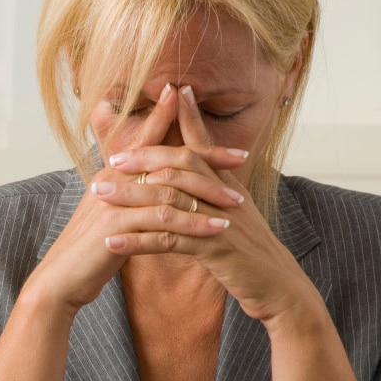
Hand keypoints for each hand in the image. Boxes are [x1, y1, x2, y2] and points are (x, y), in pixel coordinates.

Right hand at [20, 84, 246, 313]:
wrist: (60, 278)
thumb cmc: (89, 250)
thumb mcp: (114, 216)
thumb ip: (133, 197)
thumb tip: (158, 189)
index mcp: (113, 173)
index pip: (153, 143)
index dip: (185, 130)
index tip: (213, 123)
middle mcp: (113, 178)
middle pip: (167, 158)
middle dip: (207, 157)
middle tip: (242, 158)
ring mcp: (113, 199)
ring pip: (169, 188)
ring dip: (206, 194)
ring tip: (237, 202)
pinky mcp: (115, 224)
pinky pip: (163, 219)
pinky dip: (193, 222)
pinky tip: (217, 229)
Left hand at [103, 85, 316, 321]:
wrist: (280, 289)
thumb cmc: (251, 255)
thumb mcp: (233, 216)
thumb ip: (213, 192)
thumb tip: (192, 176)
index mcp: (228, 187)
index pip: (204, 146)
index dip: (189, 118)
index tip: (171, 92)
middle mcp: (225, 197)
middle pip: (181, 165)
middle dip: (144, 158)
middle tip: (112, 159)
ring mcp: (219, 221)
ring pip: (169, 200)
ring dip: (130, 196)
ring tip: (99, 194)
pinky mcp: (214, 249)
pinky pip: (168, 241)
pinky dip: (137, 241)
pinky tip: (112, 242)